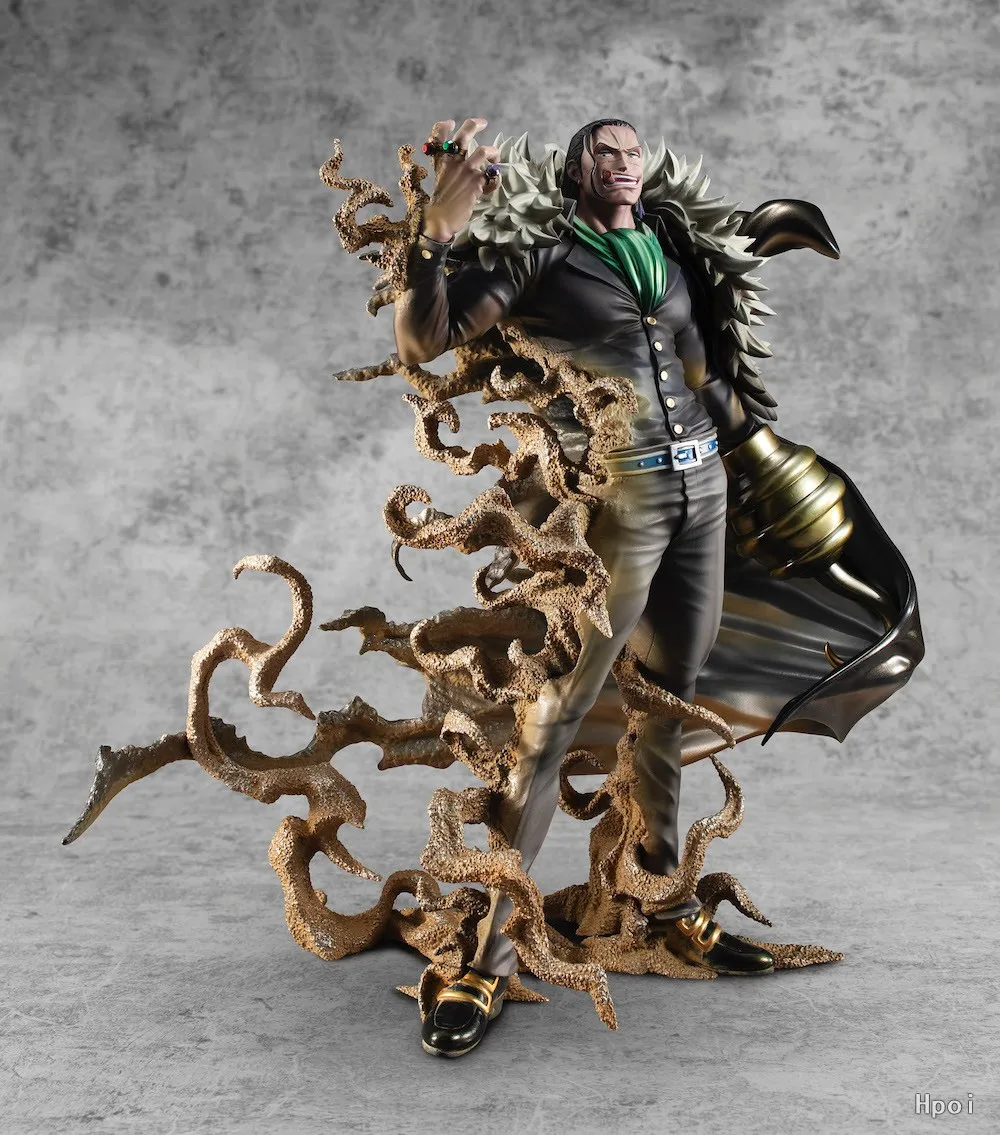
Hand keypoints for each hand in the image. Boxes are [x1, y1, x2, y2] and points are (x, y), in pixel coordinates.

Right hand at [421, 117, 499, 241]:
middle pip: (465, 134)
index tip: (451, 123)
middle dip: (475, 124)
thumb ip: (444, 164)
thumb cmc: (439, 200)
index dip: (444, 125)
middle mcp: (453, 160)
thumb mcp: (438, 177)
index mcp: (441, 159)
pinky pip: (493, 176)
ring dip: (493, 153)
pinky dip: (495, 179)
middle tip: (483, 123)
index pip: (438, 134)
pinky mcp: (476, 183)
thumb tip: (455, 156)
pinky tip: (493, 182)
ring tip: (494, 160)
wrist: (440, 219)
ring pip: (484, 151)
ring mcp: (466, 171)